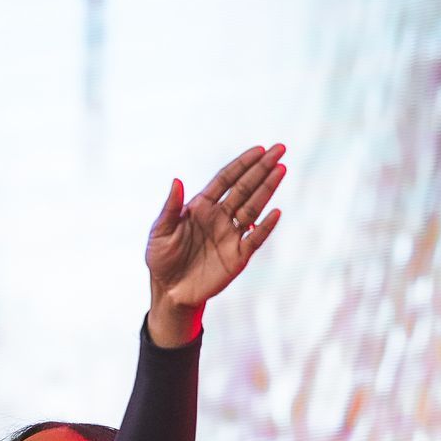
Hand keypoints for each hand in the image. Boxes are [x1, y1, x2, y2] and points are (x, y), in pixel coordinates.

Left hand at [144, 144, 286, 345]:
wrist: (170, 292)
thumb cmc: (161, 259)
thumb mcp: (160, 232)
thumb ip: (170, 208)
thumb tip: (177, 180)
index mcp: (202, 207)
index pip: (226, 179)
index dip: (242, 164)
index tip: (259, 149)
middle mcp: (220, 217)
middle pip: (244, 188)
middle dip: (262, 169)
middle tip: (279, 150)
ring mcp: (231, 235)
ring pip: (253, 208)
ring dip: (267, 189)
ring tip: (281, 170)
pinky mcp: (238, 257)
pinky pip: (255, 239)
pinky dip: (266, 226)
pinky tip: (276, 211)